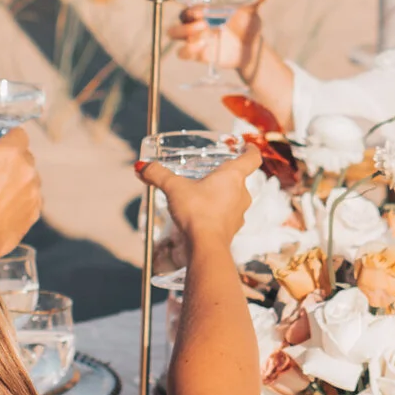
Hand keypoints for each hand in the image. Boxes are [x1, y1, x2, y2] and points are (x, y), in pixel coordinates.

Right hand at [0, 126, 44, 273]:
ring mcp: (33, 191)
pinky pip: (29, 198)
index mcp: (8, 152)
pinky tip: (0, 208)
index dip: (7, 137)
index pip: (19, 133)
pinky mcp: (35, 211)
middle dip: (10, 160)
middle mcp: (27, 169)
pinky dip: (19, 199)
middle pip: (24, 156)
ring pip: (28, 178)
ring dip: (16, 180)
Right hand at [141, 142, 260, 243]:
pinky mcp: (232, 229)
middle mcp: (242, 193)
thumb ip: (158, 175)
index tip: (246, 147)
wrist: (206, 247)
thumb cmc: (197, 212)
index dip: (250, 150)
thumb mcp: (174, 188)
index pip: (252, 158)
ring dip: (220, 194)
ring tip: (201, 194)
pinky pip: (226, 215)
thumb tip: (141, 166)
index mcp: (234, 177)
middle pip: (240, 178)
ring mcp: (239, 213)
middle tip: (210, 172)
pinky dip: (216, 212)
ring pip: (233, 198)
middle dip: (225, 175)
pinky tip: (200, 214)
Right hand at [167, 0, 268, 83]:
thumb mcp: (250, 10)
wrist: (251, 48)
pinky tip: (203, 47)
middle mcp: (195, 20)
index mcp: (204, 6)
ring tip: (203, 31)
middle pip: (180, 16)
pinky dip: (188, 50)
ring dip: (183, 31)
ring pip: (174, 33)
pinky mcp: (196, 53)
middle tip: (204, 19)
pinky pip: (182, 53)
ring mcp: (194, 37)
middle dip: (187, 16)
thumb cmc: (246, 24)